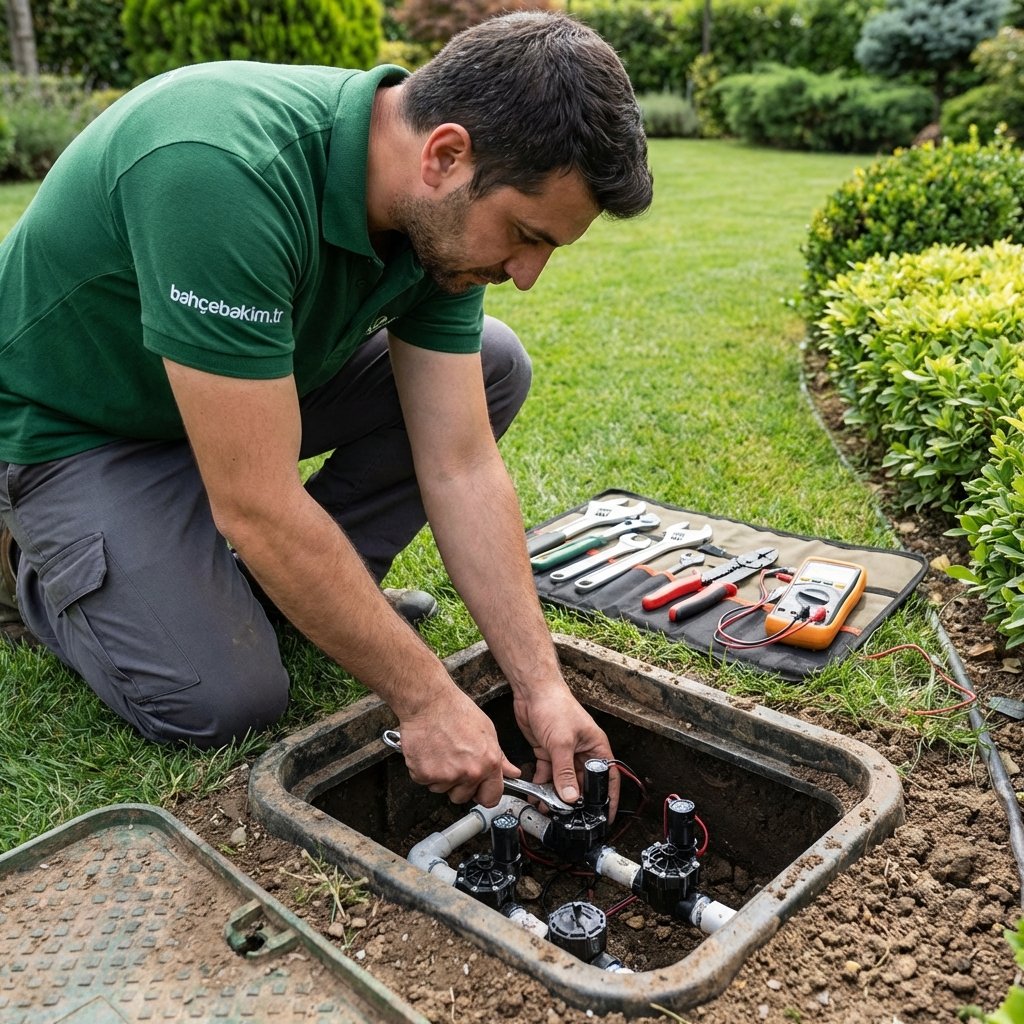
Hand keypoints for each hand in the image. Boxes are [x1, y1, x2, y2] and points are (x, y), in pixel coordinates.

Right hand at [398, 689, 519, 806]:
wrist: (429, 702)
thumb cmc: (456, 711)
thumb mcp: (487, 731)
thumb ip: (499, 757)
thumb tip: (511, 772)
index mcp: (488, 763)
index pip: (491, 798)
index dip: (484, 794)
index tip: (479, 790)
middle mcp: (469, 772)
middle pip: (463, 797)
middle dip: (458, 785)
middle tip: (454, 762)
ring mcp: (446, 775)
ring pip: (442, 790)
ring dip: (440, 777)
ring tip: (441, 752)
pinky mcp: (425, 774)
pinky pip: (425, 782)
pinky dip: (424, 771)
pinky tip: (429, 752)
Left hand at [513, 683, 618, 817]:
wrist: (532, 691)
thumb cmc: (556, 706)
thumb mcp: (562, 743)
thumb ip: (565, 772)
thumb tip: (570, 797)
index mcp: (596, 747)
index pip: (607, 778)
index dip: (607, 798)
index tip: (605, 817)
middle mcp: (582, 752)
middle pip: (582, 783)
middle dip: (574, 801)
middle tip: (566, 817)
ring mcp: (565, 753)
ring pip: (563, 781)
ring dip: (555, 795)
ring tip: (547, 809)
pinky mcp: (548, 753)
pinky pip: (548, 775)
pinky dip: (542, 785)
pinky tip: (535, 795)